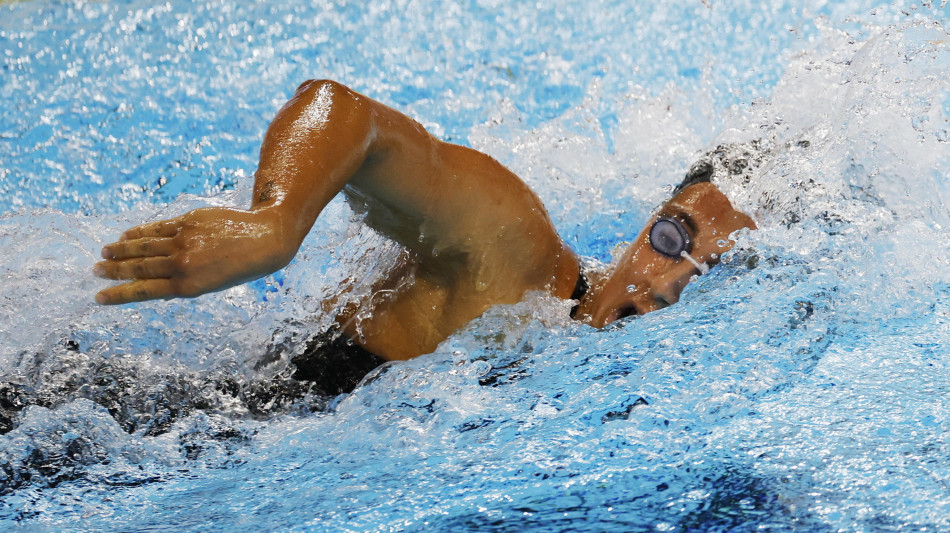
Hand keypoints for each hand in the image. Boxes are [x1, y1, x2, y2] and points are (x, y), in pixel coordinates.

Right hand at [94, 207, 292, 304]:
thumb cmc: (238, 267)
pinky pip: (157, 228)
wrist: (264, 241)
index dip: (119, 294)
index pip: (144, 291)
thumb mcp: (210, 283)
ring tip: (104, 252)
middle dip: (113, 271)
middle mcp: (182, 265)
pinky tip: (127, 235)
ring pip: (143, 247)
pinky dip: (139, 232)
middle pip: (139, 268)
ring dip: (121, 250)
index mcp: (188, 287)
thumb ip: (181, 280)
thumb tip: (151, 275)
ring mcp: (183, 242)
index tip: (99, 297)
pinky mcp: (187, 222)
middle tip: (95, 271)